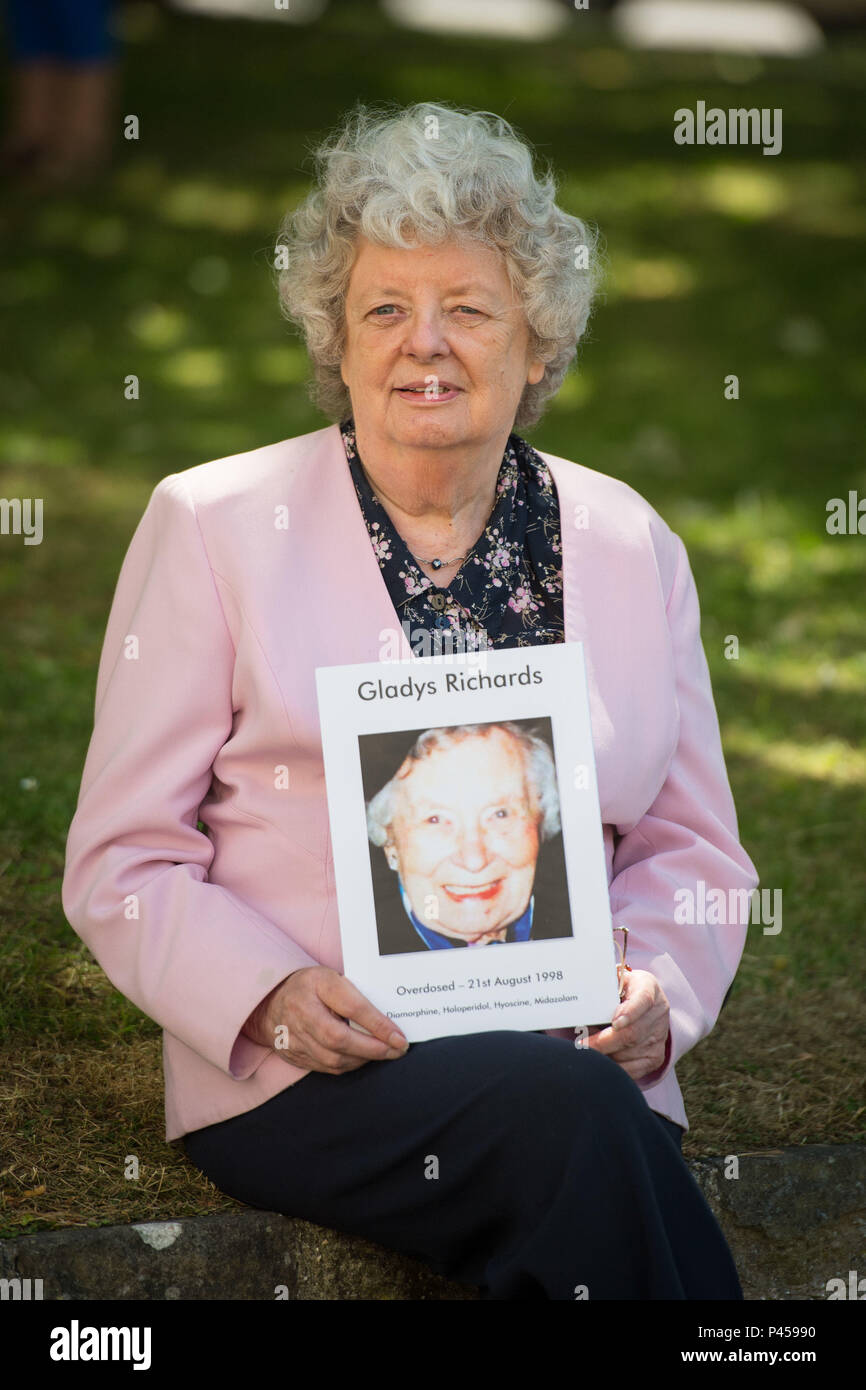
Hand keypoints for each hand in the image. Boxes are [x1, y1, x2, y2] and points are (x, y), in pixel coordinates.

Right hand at [244, 966, 409, 1074]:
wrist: (268, 1002)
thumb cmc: (309, 986)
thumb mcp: (332, 978)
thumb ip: (355, 994)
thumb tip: (385, 1019)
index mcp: (315, 986)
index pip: (351, 1007)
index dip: (378, 1024)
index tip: (399, 1037)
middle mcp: (301, 1013)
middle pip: (340, 1039)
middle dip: (374, 1049)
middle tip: (397, 1050)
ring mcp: (293, 1037)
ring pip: (333, 1058)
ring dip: (363, 1059)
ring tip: (383, 1054)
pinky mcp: (293, 1055)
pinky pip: (325, 1067)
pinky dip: (348, 1065)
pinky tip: (362, 1058)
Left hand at [583, 969, 669, 1081]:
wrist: (645, 1003)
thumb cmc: (622, 991)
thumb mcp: (614, 981)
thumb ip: (601, 988)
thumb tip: (581, 1002)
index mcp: (647, 987)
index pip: (643, 1000)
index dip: (630, 1013)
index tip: (614, 1023)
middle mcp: (658, 1012)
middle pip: (632, 1033)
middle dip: (604, 1042)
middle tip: (582, 1046)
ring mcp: (659, 1035)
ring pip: (629, 1053)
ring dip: (606, 1054)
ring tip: (588, 1050)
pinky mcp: (656, 1056)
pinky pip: (634, 1069)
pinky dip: (614, 1067)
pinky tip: (601, 1060)